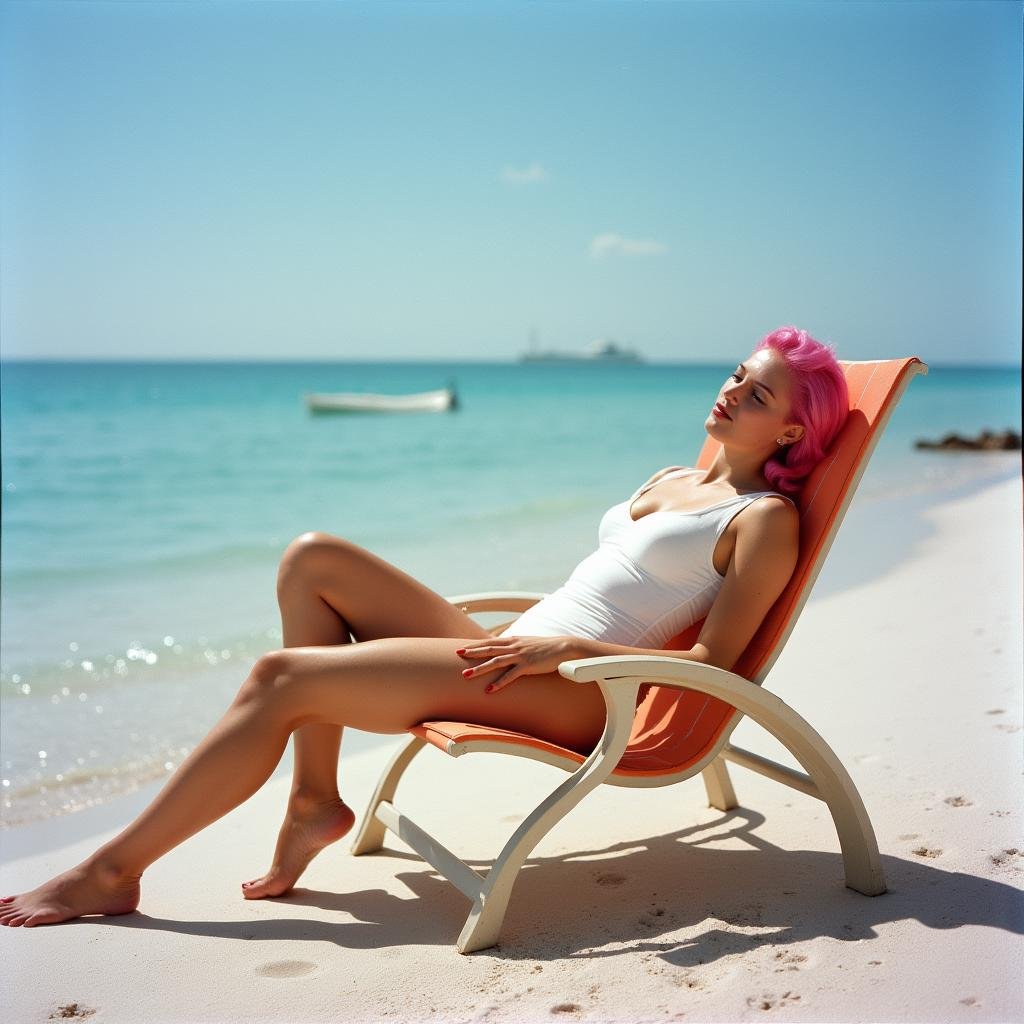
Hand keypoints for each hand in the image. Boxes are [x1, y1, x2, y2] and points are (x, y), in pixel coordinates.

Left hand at [455, 636, 582, 693]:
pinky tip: (489, 689)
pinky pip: (510, 675)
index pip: (490, 642)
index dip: (475, 645)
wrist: (564, 647)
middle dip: (472, 653)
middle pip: (488, 649)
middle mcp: (514, 646)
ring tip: (466, 675)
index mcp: (513, 640)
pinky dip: (499, 682)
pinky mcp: (528, 666)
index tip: (461, 647)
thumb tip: (505, 650)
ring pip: (495, 661)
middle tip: (457, 656)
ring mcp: (520, 655)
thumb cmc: (546, 647)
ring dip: (479, 668)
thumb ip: (515, 646)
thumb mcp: (527, 643)